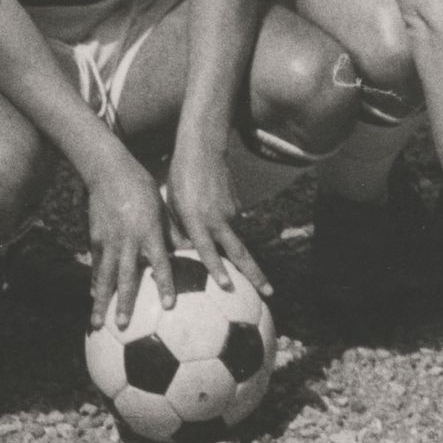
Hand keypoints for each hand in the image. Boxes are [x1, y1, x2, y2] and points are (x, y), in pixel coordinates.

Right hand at [87, 154, 176, 333]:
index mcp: (149, 232)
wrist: (110, 171)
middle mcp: (128, 240)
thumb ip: (171, 232)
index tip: (168, 306)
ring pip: (104, 277)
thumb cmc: (143, 188)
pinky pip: (96, 265)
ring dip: (101, 302)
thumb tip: (189, 250)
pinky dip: (95, 281)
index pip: (160, 264)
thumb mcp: (162, 208)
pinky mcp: (95, 238)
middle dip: (124, 303)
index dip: (164, 285)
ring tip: (96, 323)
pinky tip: (93, 296)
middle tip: (123, 326)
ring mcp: (109, 241)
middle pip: (125, 277)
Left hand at [164, 132, 270, 298]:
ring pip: (233, 238)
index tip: (229, 286)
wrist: (203, 149)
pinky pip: (231, 223)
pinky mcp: (237, 206)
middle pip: (241, 253)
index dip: (218, 269)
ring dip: (232, 248)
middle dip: (256, 274)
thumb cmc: (180, 179)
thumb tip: (182, 253)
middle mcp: (218, 219)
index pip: (209, 250)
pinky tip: (213, 211)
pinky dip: (224, 226)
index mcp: (197, 220)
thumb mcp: (173, 206)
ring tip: (221, 239)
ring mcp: (231, 212)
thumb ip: (180, 231)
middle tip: (270, 292)